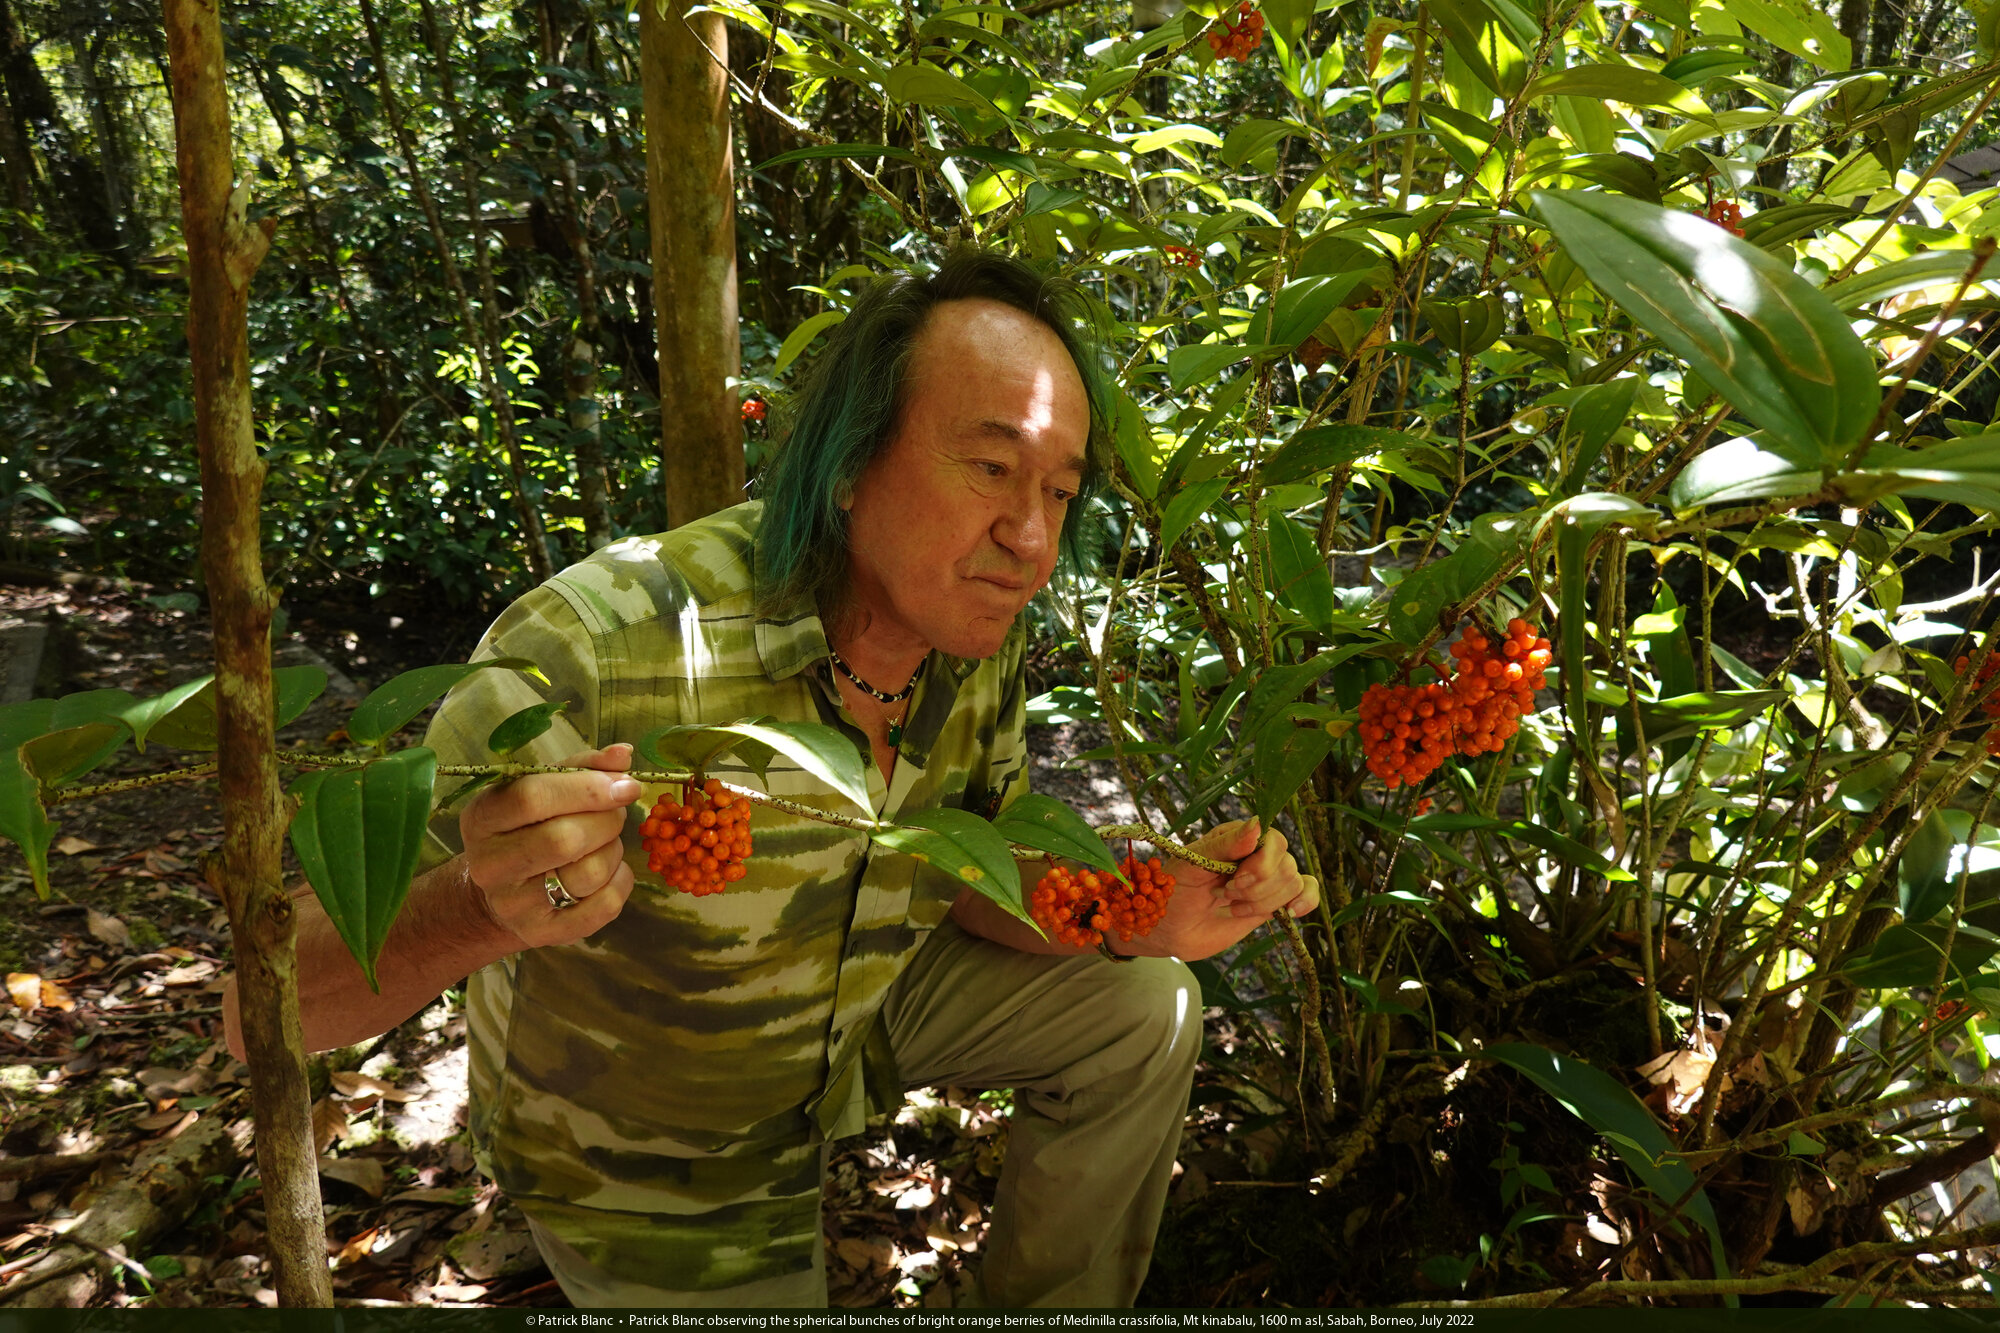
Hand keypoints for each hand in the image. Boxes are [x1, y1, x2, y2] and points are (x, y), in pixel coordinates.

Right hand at [460, 743, 640, 948]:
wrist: (503, 891)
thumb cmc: (528, 826)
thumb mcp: (543, 787)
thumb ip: (582, 766)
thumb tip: (623, 755)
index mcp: (483, 817)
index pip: (532, 797)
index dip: (587, 788)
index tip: (624, 785)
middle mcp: (489, 864)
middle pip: (564, 839)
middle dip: (607, 820)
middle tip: (616, 813)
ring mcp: (514, 904)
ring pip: (589, 872)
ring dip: (613, 850)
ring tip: (605, 843)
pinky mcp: (543, 933)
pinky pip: (604, 906)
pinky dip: (621, 881)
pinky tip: (610, 871)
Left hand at [1145, 819, 1319, 961]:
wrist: (1168, 927)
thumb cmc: (1173, 889)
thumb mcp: (1192, 864)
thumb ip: (1225, 845)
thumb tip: (1258, 824)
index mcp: (1237, 836)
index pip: (1273, 839)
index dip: (1262, 863)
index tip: (1234, 881)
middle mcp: (1257, 854)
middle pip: (1286, 864)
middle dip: (1256, 888)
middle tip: (1223, 895)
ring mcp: (1267, 879)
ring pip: (1293, 883)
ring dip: (1262, 902)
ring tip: (1230, 906)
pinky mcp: (1273, 902)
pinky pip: (1307, 892)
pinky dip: (1305, 901)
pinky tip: (1290, 912)